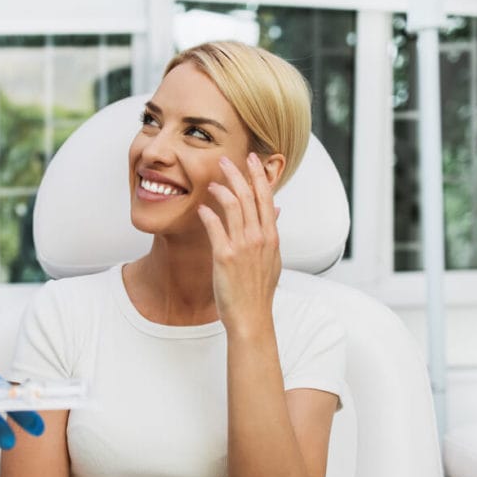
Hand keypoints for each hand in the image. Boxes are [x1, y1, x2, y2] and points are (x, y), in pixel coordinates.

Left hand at [196, 153, 281, 330]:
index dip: (258, 175)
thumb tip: (275, 210)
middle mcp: (259, 238)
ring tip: (212, 182)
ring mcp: (243, 246)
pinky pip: (215, 226)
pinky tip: (201, 208)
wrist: (251, 317)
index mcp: (271, 237)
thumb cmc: (259, 291)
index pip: (266, 197)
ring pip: (233, 206)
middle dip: (237, 173)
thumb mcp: (272, 260)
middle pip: (249, 196)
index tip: (251, 159)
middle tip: (225, 160)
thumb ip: (271, 232)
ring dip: (221, 189)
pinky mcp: (225, 256)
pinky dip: (208, 213)